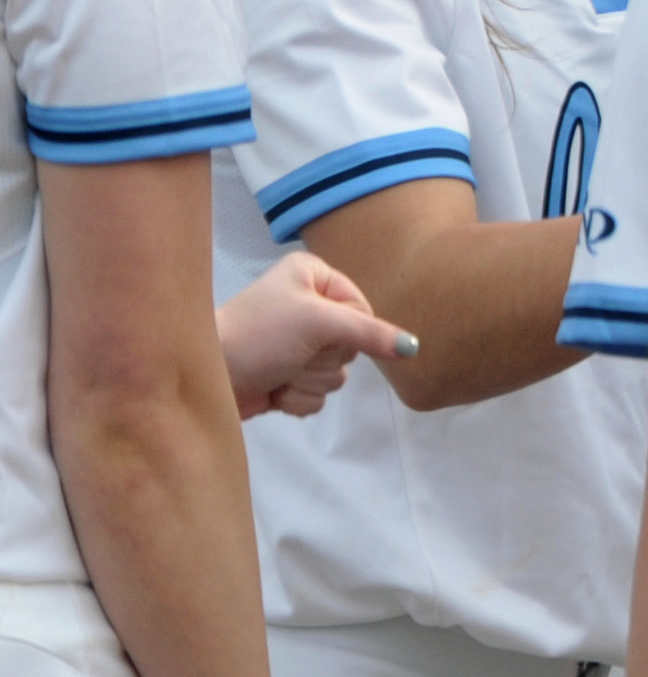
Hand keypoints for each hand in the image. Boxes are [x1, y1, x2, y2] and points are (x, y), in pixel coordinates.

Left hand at [217, 252, 415, 418]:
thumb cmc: (257, 335)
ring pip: (336, 375)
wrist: (203, 377)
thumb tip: (414, 348)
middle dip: (323, 359)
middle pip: (350, 346)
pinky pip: (318, 396)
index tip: (317, 332)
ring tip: (278, 373)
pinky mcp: (287, 378)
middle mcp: (307, 307)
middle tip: (293, 354)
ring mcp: (297, 346)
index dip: (347, 330)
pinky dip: (298, 399)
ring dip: (309, 381)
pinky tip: (273, 391)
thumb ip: (370, 333)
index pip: (363, 310)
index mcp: (313, 278)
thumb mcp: (318, 322)